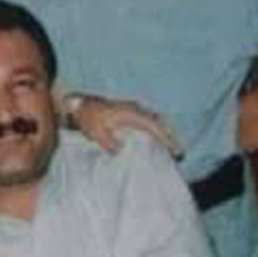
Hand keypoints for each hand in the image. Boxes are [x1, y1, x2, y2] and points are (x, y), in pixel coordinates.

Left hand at [65, 93, 182, 156]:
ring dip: (163, 132)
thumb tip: (122, 152)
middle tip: (178, 152)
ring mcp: (134, 108)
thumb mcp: (96, 133)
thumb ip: (110, 143)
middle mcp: (136, 109)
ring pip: (155, 120)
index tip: (176, 151)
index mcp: (131, 114)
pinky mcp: (129, 110)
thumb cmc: (88, 118)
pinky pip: (147, 119)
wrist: (79, 103)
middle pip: (159, 123)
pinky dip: (155, 128)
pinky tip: (155, 138)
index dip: (166, 139)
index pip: (155, 127)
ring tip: (170, 147)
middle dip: (169, 137)